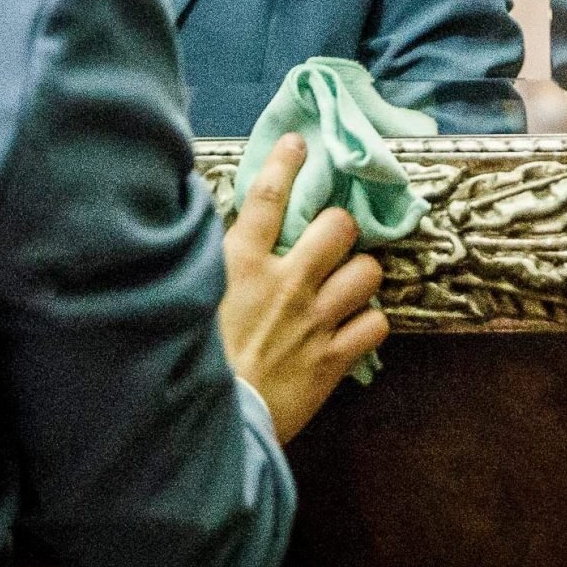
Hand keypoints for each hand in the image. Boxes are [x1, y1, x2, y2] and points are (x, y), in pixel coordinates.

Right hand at [215, 133, 388, 442]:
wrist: (209, 422)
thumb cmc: (189, 358)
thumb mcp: (189, 294)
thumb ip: (207, 258)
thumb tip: (204, 223)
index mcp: (241, 262)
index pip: (269, 196)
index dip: (286, 163)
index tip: (298, 144)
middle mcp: (286, 283)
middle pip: (338, 226)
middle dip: (341, 226)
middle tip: (333, 237)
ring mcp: (315, 321)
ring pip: (368, 273)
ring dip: (361, 273)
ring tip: (349, 280)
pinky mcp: (333, 360)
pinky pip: (376, 326)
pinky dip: (369, 323)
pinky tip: (354, 325)